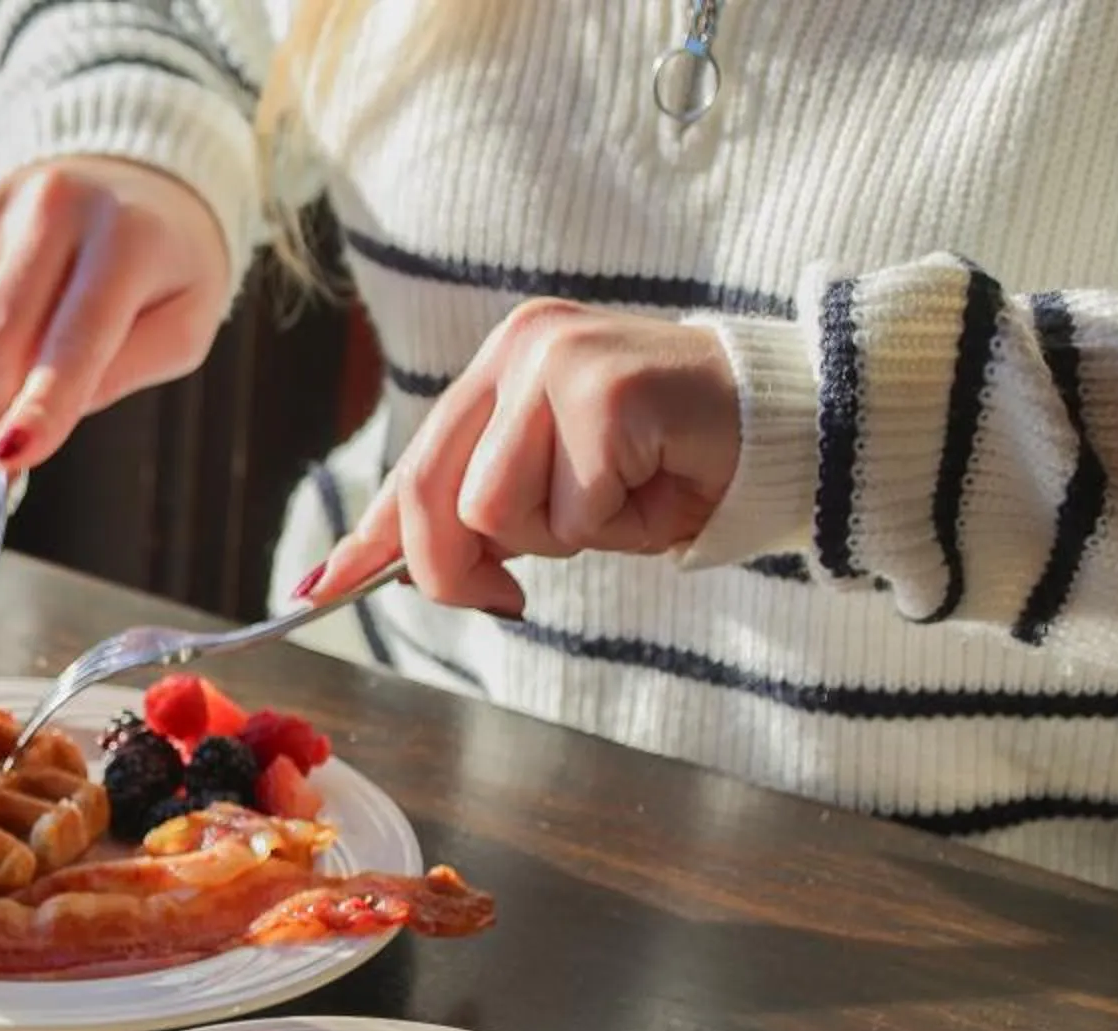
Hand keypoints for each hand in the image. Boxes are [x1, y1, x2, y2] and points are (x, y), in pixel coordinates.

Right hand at [0, 156, 232, 472]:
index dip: (43, 402)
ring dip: (5, 361)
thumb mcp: (181, 331)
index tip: (9, 455)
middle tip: (11, 444)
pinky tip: (33, 294)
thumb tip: (33, 410)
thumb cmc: (168, 269)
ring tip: (57, 325)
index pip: (77, 338)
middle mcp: (59, 203)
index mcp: (129, 236)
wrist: (142, 183)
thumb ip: (118, 376)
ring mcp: (6, 202)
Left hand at [310, 300, 741, 616]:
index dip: (371, 536)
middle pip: (432, 493)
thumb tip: (378, 570)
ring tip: (622, 498)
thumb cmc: (677, 464)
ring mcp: (561, 361)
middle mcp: (522, 347)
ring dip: (562, 537)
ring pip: (495, 510)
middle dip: (457, 567)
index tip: (321, 588)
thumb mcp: (562, 494)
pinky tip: (656, 483)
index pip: (416, 461)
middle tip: (509, 596)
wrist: (796, 425)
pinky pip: (569, 509)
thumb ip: (481, 516)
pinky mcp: (605, 391)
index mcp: (506, 362)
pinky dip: (612, 524)